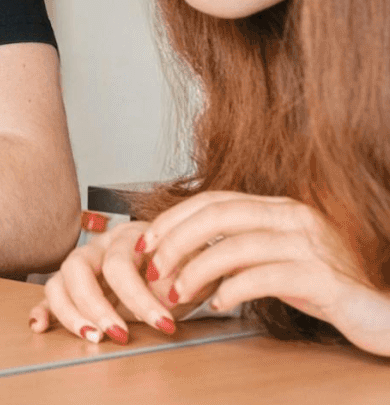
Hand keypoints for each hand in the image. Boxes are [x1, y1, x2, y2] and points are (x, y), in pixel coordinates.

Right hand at [29, 220, 191, 343]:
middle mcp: (97, 248)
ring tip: (94, 337)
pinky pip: (48, 297)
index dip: (138, 296)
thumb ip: (178, 277)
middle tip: (119, 334)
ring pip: (56, 283)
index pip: (118, 264)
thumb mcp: (191, 269)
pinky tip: (40, 326)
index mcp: (126, 238)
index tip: (163, 324)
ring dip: (70, 313)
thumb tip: (163, 295)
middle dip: (96, 306)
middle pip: (76, 268)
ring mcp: (81, 267)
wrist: (182, 267)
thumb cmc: (184, 267)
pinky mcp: (72, 288)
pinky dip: (41, 311)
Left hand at [140, 192, 389, 355]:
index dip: (173, 219)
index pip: (215, 200)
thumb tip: (186, 254)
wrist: (387, 310)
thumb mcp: (280, 259)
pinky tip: (219, 304)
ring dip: (195, 271)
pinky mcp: (322, 277)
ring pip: (235, 247)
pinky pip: (264, 277)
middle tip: (153, 270)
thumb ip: (242, 249)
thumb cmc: (330, 287)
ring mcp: (310, 245)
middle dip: (175, 242)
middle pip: (218, 216)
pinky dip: (231, 290)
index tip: (145, 241)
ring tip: (176, 293)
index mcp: (282, 208)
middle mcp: (296, 218)